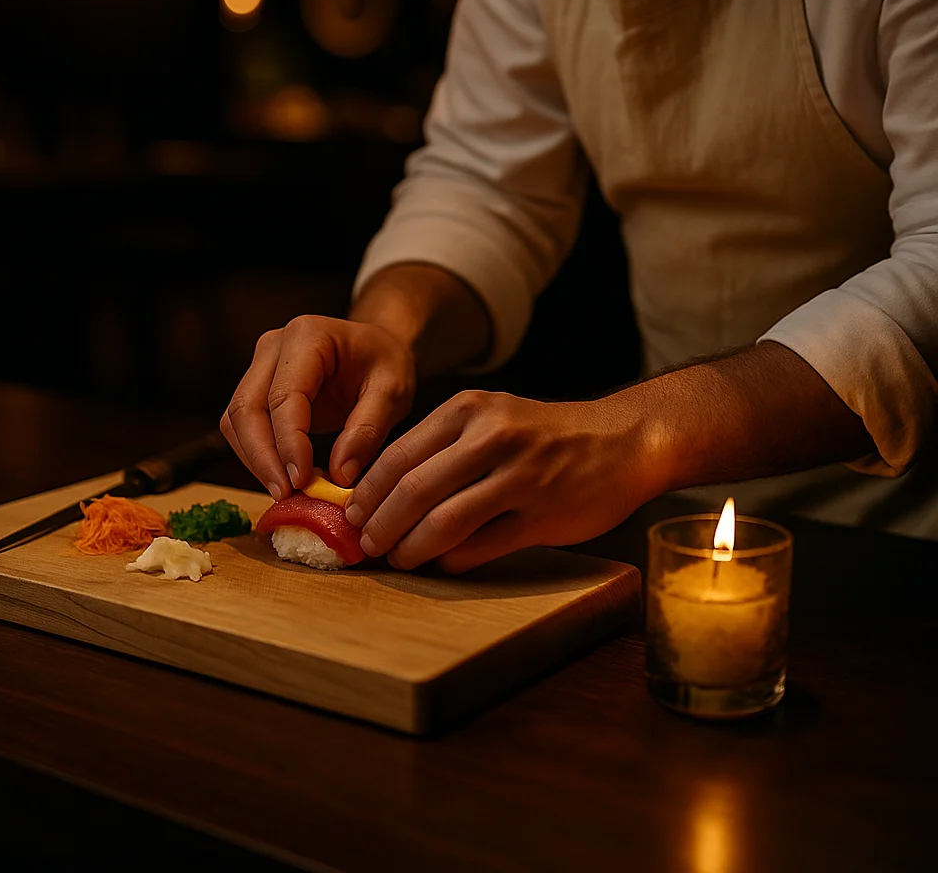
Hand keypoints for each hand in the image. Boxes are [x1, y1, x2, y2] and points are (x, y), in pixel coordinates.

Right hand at [220, 316, 415, 499]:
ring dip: (256, 461)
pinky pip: (244, 428)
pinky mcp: (257, 389)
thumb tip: (340, 475)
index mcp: (308, 336)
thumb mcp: (393, 391)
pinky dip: (259, 457)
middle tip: (287, 494)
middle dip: (262, 457)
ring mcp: (260, 366)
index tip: (301, 480)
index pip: (284, 395)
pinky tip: (286, 478)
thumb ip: (367, 430)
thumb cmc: (385, 362)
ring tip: (289, 492)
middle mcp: (273, 346)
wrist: (377, 348)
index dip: (288, 442)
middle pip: (247, 408)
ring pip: (237, 421)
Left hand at [343, 389, 660, 572]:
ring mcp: (520, 477)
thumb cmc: (546, 434)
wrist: (623, 440)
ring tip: (398, 558)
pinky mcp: (542, 515)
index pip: (399, 455)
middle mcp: (493, 437)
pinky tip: (442, 564)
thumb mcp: (493, 418)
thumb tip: (383, 492)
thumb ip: (444, 447)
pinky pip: (482, 546)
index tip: (352, 516)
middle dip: (381, 524)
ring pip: (445, 521)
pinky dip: (453, 560)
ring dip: (411, 547)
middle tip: (366, 545)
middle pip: (414, 489)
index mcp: (470, 410)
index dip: (368, 492)